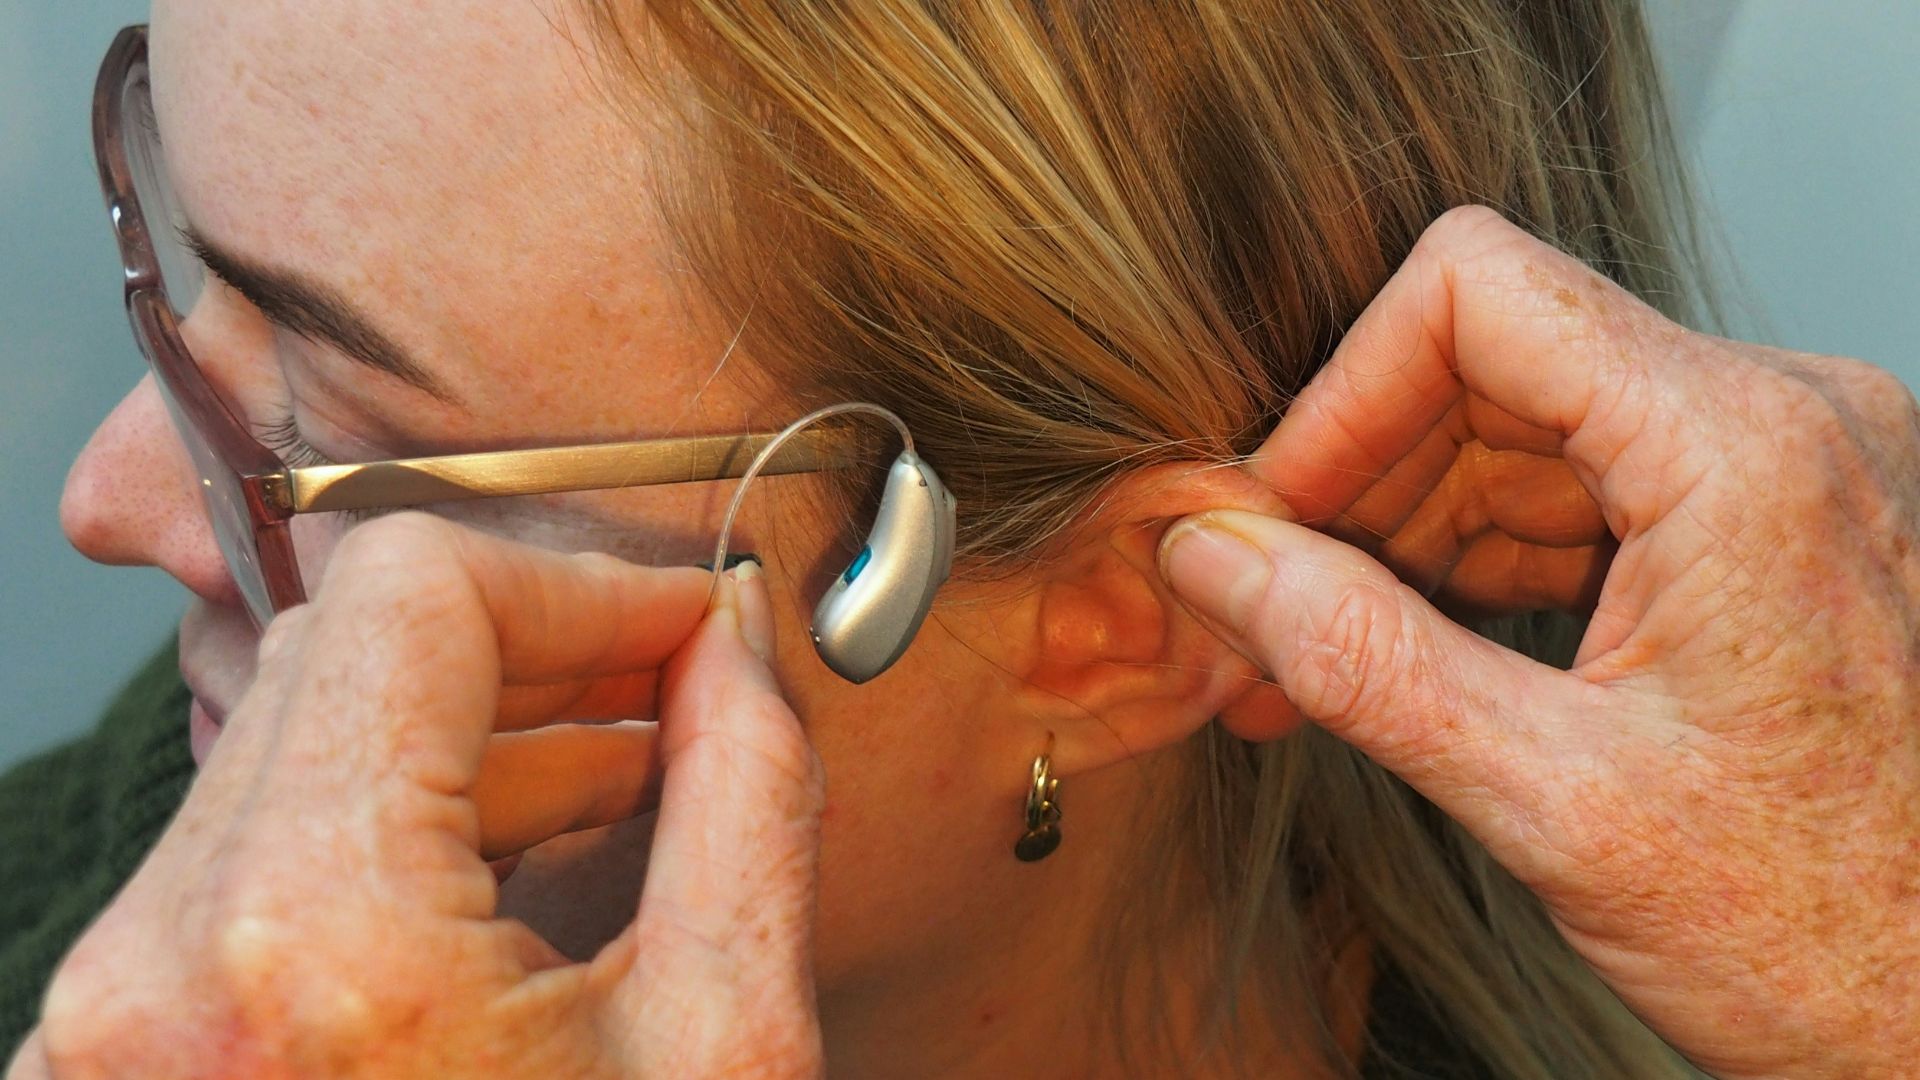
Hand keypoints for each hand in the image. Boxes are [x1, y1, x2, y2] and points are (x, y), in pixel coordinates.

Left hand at [8, 515, 822, 1078]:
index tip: (693, 629)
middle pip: (342, 655)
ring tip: (625, 776)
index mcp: (312, 943)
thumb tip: (744, 648)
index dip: (585, 581)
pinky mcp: (115, 1059)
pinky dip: (393, 828)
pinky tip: (518, 869)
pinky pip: (250, 861)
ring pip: (290, 749)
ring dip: (470, 737)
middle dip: (537, 649)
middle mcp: (156, 968)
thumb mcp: (725, 1048)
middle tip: (677, 686)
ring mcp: (106, 1026)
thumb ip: (747, 796)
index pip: (415, 592)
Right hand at [1158, 207, 1919, 1078]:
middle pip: (1490, 361)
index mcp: (1743, 450)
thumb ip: (1364, 661)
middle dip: (1358, 485)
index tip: (1271, 515)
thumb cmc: (1828, 934)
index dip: (1341, 394)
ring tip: (1321, 661)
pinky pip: (1584, 487)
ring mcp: (1782, 465)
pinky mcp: (1769, 521)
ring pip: (1525, 425)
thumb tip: (1214, 561)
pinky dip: (1482, 559)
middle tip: (1265, 613)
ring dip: (1406, 533)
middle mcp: (1780, 418)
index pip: (1475, 291)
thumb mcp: (1558, 804)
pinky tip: (1416, 654)